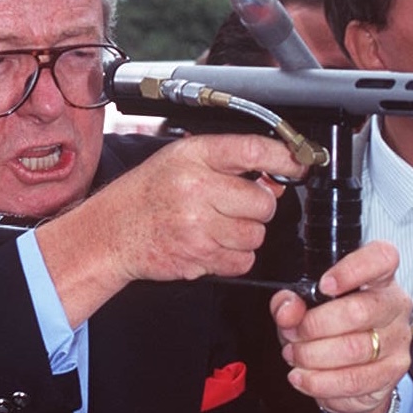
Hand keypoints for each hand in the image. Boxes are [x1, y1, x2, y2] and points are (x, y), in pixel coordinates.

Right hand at [36, 133, 303, 325]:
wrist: (113, 231)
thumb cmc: (149, 193)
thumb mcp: (182, 160)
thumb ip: (228, 163)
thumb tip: (278, 176)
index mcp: (194, 157)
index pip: (255, 150)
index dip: (286, 158)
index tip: (300, 163)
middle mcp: (196, 189)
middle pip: (264, 203)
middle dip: (257, 207)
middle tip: (235, 205)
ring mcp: (198, 226)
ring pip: (256, 235)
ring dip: (245, 235)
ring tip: (218, 226)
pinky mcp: (198, 258)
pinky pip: (242, 262)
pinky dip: (234, 258)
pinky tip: (212, 244)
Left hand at [270, 240, 410, 412]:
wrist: (354, 371)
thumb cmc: (330, 328)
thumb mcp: (304, 308)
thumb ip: (290, 302)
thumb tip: (288, 309)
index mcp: (377, 279)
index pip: (381, 259)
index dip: (352, 269)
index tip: (324, 285)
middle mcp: (394, 305)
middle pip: (358, 311)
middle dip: (314, 326)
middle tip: (292, 334)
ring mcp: (398, 340)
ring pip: (355, 350)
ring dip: (313, 356)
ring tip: (294, 356)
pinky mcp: (393, 372)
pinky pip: (354, 380)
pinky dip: (321, 382)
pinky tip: (303, 377)